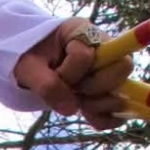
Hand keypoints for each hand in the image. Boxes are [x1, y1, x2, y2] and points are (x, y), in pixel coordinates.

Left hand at [12, 19, 131, 130]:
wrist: (28, 64)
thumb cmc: (26, 57)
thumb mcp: (28, 68)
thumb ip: (46, 85)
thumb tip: (72, 109)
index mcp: (80, 31)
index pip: (87, 55)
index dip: (71, 73)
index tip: (53, 73)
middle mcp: (102, 47)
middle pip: (122, 68)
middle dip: (94, 87)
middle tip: (72, 91)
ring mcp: (108, 69)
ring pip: (122, 90)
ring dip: (98, 104)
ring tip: (76, 102)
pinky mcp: (108, 90)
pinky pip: (119, 109)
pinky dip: (105, 118)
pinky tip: (88, 116)